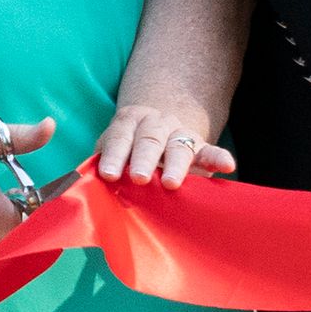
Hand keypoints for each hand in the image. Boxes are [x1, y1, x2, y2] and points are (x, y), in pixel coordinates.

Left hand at [92, 103, 237, 190]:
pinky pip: (211, 151)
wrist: (157, 130)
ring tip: (170, 183)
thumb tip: (82, 190)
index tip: (108, 175)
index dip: (113, 155)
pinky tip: (228, 166)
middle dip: (143, 159)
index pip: (119, 137)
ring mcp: (179, 133)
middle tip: (137, 178)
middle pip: (149, 139)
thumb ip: (100, 166)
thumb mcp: (111, 151)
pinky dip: (219, 158)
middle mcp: (155, 123)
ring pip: (178, 146)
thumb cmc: (126, 151)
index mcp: (128, 121)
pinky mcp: (200, 147)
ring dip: (175, 164)